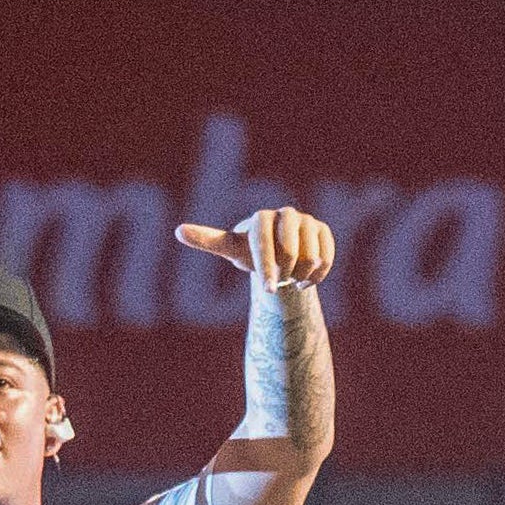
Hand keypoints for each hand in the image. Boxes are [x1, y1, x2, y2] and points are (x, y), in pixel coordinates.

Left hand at [176, 207, 338, 287]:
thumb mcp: (230, 248)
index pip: (263, 240)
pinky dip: (317, 276)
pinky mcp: (324, 232)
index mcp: (261, 217)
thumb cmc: (250, 251)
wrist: (278, 256)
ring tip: (291, 276)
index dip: (266, 266)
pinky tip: (307, 279)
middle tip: (278, 278)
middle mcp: (286, 214)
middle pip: (290, 249)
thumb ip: (208, 239)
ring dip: (300, 275)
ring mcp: (308, 222)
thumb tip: (178, 230)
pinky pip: (326, 259)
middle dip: (284, 272)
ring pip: (311, 256)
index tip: (267, 290)